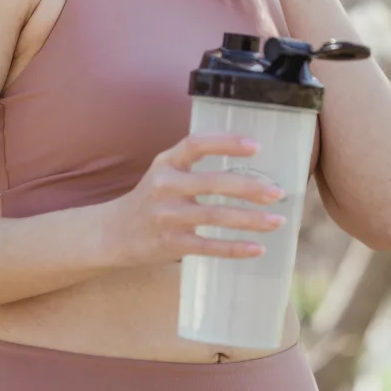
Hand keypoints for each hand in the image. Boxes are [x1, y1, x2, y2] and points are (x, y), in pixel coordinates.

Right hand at [102, 134, 285, 268]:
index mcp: (166, 162)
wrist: (113, 232)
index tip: (256, 147)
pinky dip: (235, 248)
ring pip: (216, 216)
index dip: (226, 143)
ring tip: (277, 220)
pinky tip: (257, 248)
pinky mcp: (171, 243)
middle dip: (249, 188)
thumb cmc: (149, 198)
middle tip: (277, 192)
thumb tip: (244, 161)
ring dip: (250, 220)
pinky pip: (209, 246)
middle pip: (213, 183)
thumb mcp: (163, 170)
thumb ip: (193, 164)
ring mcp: (167, 216)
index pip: (196, 144)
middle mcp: (165, 186)